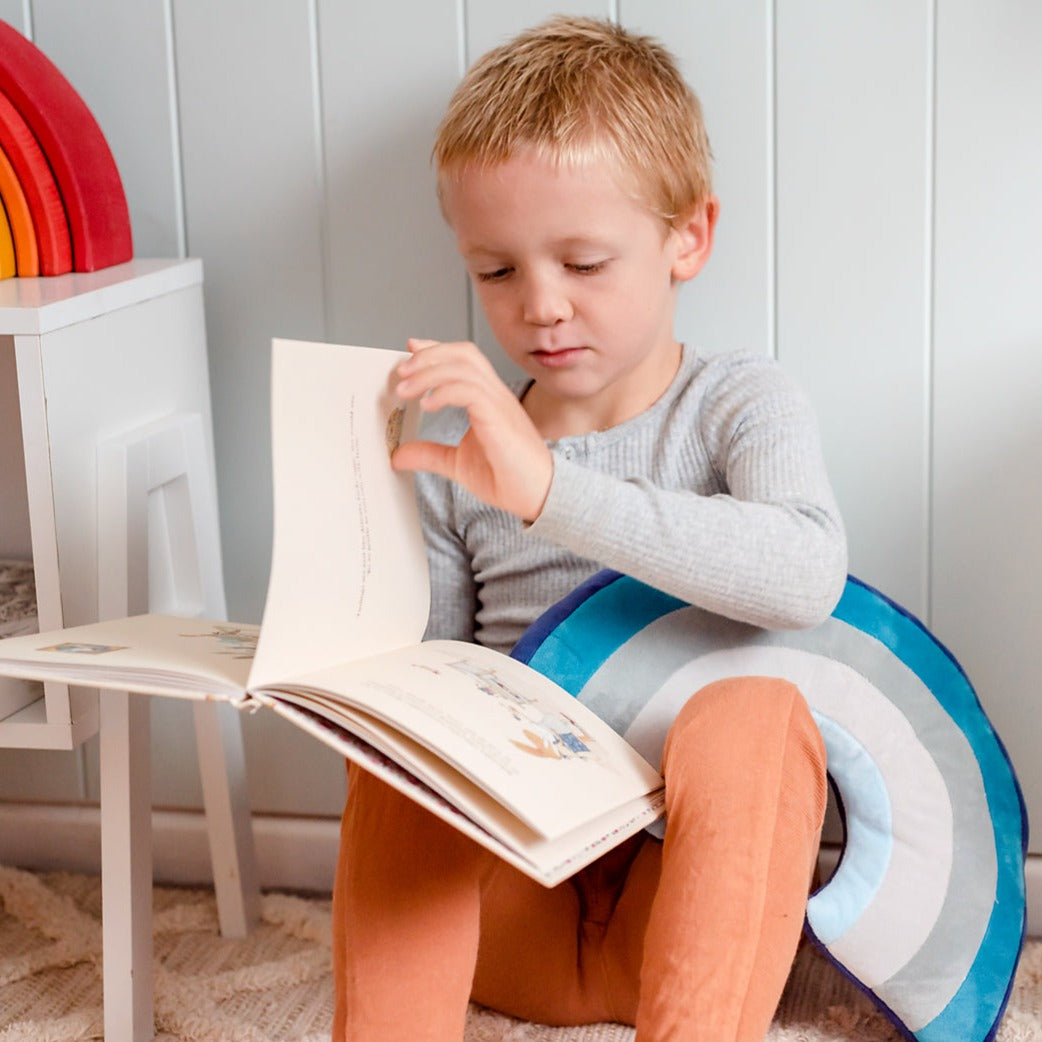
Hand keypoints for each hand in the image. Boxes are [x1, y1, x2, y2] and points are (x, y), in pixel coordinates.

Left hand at [391, 339, 553, 521]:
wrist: (538, 496)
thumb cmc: (509, 479)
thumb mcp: (457, 464)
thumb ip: (429, 455)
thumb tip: (398, 455)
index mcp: (488, 400)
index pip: (464, 360)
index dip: (436, 350)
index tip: (410, 350)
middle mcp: (495, 395)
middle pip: (464, 354)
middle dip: (429, 355)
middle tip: (401, 371)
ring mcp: (500, 404)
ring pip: (464, 367)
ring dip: (429, 372)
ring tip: (405, 389)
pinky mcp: (499, 418)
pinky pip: (471, 390)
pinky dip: (444, 392)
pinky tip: (428, 405)